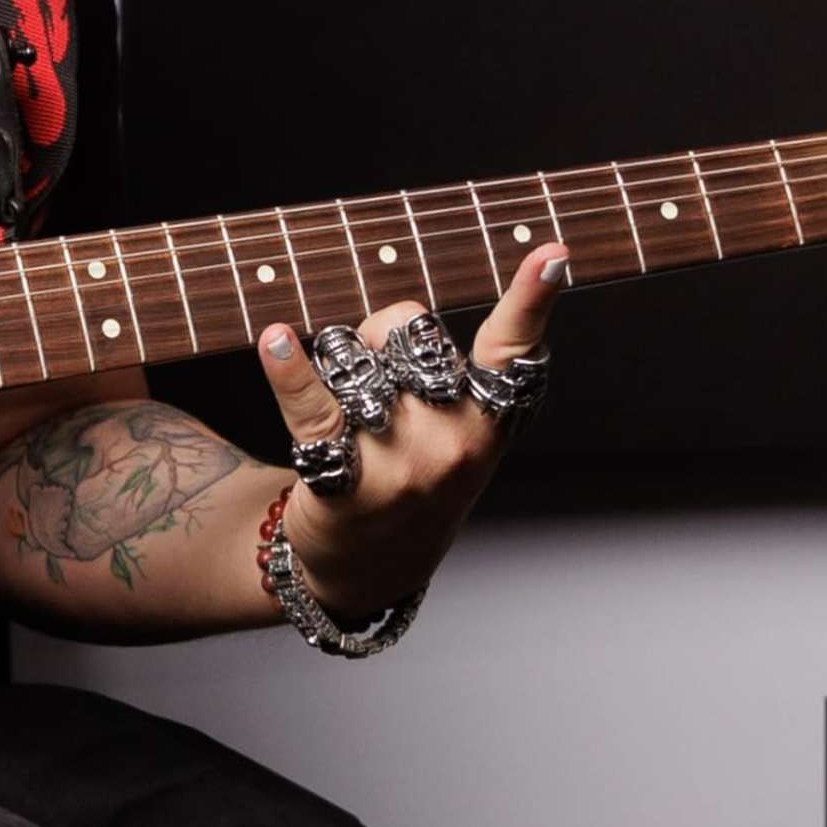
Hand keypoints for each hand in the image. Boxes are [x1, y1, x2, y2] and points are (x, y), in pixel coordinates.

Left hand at [257, 238, 569, 617]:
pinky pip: (313, 405)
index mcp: (489, 425)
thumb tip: (394, 323)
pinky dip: (288, 369)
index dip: (531, 300)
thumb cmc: (411, 478)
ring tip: (345, 407)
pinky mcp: (345, 477)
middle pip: (409, 330)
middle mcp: (454, 443)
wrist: (364, 569)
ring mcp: (401, 462)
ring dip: (338, 362)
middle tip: (377, 379)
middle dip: (382, 333)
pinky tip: (274, 340)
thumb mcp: (454, 433)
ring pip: (355, 355)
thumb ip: (443, 372)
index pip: (514, 352)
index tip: (552, 256)